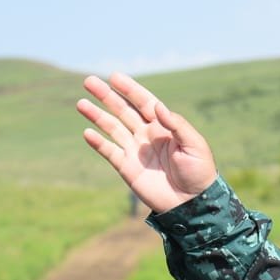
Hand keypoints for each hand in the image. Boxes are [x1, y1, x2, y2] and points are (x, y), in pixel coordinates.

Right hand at [77, 73, 218, 212]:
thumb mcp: (194, 145)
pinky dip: (98, 143)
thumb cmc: (199, 172)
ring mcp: (135, 151)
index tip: (114, 77)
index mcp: (163, 126)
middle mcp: (146, 135)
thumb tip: (157, 106)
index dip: (130, 90)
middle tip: (89, 81)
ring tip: (81, 103)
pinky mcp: (127, 168)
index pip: (144, 102)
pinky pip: (109, 152)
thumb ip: (176, 125)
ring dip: (97, 115)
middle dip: (107, 96)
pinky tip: (87, 133)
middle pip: (123, 110)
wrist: (192, 203)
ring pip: (112, 128)